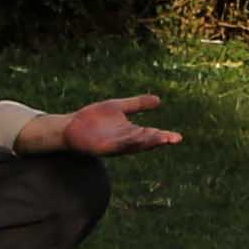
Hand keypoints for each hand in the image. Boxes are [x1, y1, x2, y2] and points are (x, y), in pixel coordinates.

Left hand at [39, 96, 176, 156]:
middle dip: (158, 141)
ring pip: (133, 145)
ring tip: (159, 139)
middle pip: (145, 142)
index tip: (177, 137)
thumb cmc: (93, 119)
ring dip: (145, 142)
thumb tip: (159, 100)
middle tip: (172, 139)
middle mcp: (125, 141)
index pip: (151, 135)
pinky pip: (117, 145)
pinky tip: (134, 138)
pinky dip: (126, 143)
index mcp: (131, 132)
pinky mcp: (102, 148)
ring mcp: (114, 145)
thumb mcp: (118, 107)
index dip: (164, 137)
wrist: (70, 127)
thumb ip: (137, 104)